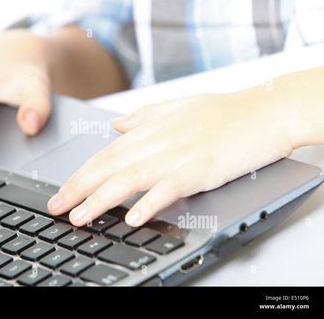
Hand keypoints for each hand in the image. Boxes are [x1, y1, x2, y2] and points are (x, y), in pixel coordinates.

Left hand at [47, 87, 294, 226]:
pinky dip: (150, 202)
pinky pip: (169, 187)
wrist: (266, 109)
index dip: (80, 174)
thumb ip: (145, 116)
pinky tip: (133, 217)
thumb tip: (118, 125)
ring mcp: (178, 154)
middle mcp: (158, 141)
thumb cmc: (225, 110)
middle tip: (57, 207)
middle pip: (108, 167)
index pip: (105, 154)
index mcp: (150, 128)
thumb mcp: (179, 107)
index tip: (62, 190)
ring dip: (101, 200)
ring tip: (81, 217)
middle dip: (78, 189)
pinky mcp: (202, 167)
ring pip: (129, 178)